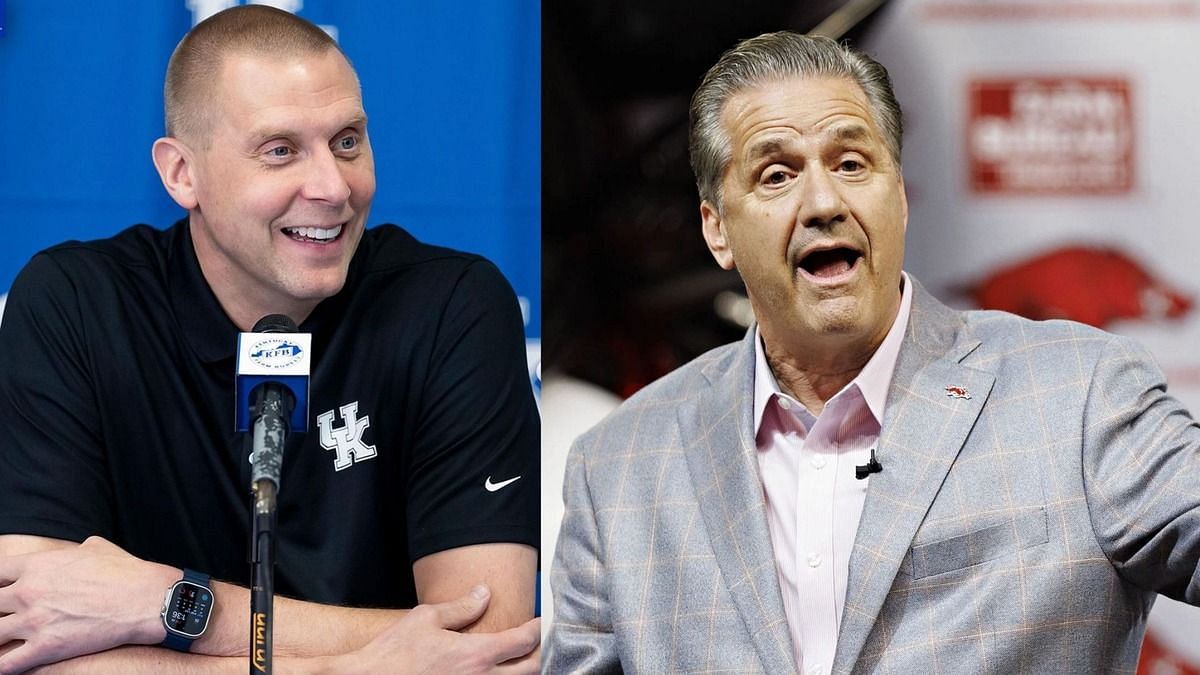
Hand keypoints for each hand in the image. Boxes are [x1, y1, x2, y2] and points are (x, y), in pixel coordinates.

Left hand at [0, 536, 173, 673]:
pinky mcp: (46, 647)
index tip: (4, 591)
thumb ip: (73, 551)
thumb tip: (75, 551)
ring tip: (6, 640)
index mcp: (37, 565)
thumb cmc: (126, 572)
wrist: (145, 600)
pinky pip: (6, 664)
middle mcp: (28, 592)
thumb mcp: (96, 548)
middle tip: (8, 617)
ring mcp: (35, 621)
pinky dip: (1, 666)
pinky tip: (6, 664)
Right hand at [321, 585, 539, 674]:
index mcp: (476, 655)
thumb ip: (461, 607)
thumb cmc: (393, 653)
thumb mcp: (426, 618)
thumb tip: (484, 594)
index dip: (537, 630)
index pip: (522, 641)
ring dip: (522, 671)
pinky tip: (495, 671)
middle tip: (538, 642)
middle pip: (530, 670)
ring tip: (521, 659)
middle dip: (538, 654)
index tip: (541, 623)